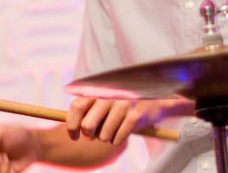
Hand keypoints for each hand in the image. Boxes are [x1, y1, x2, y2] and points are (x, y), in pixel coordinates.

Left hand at [66, 97, 192, 145]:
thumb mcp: (107, 96)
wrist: (156, 96)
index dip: (71, 124)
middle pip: (88, 125)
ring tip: (115, 128)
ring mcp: (123, 105)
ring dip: (106, 137)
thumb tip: (71, 125)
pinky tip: (124, 130)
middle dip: (89, 135)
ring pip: (103, 136)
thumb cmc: (125, 99)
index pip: (77, 106)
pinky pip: (117, 139)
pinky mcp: (135, 117)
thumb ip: (89, 105)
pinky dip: (118, 140)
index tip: (73, 135)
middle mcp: (110, 95)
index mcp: (101, 88)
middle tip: (94, 135)